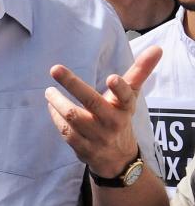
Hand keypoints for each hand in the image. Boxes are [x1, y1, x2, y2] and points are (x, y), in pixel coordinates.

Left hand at [46, 45, 160, 176]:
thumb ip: (139, 72)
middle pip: (92, 102)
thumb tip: (157, 48)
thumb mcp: (130, 97)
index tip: (111, 78)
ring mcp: (98, 136)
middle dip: (73, 84)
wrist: (118, 158)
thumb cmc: (120, 116)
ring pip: (73, 116)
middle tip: (55, 68)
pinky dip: (56, 117)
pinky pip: (65, 131)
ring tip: (49, 91)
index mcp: (125, 107)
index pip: (126, 96)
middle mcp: (113, 122)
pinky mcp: (84, 148)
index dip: (120, 88)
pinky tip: (52, 107)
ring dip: (57, 101)